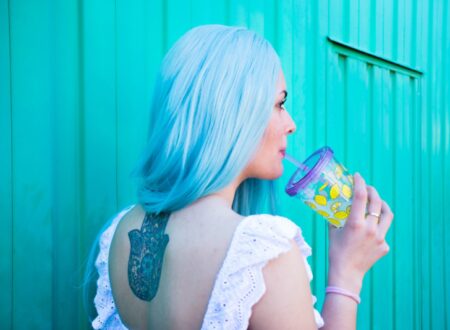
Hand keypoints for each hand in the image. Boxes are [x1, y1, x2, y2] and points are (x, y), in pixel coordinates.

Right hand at [327, 172, 393, 292]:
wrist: (346, 273)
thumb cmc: (336, 252)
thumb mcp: (333, 231)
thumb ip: (336, 217)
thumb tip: (335, 205)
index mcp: (355, 223)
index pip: (360, 196)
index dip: (359, 182)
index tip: (357, 175)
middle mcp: (370, 228)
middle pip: (377, 202)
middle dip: (372, 191)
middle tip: (368, 188)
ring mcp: (380, 238)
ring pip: (387, 215)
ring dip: (382, 205)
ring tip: (377, 203)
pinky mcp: (384, 246)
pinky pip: (383, 231)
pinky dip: (377, 227)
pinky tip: (370, 230)